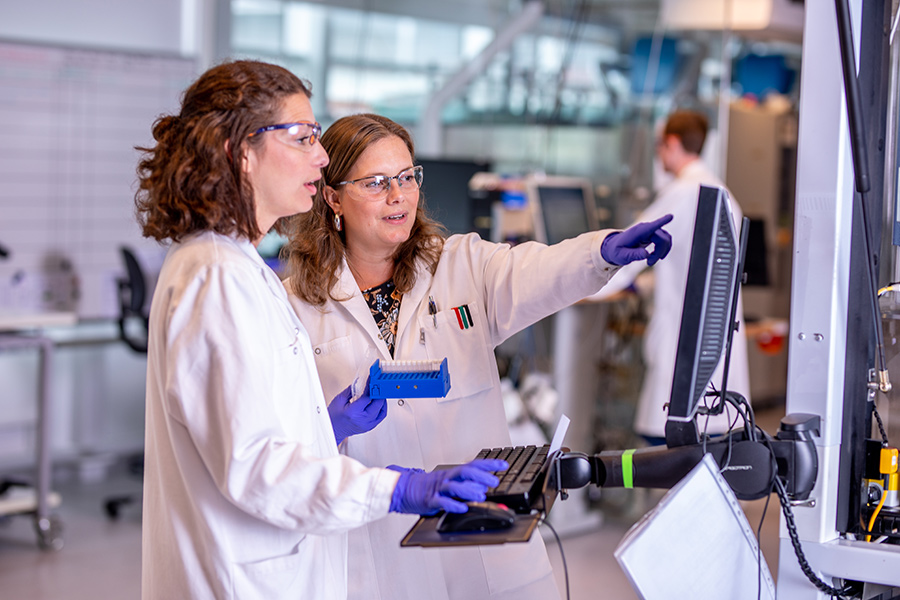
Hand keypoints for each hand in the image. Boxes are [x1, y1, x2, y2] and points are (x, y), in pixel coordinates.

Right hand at [327, 376, 387, 445]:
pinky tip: (378, 403)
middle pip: (378, 404)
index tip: (372, 381)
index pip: (367, 397)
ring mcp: (367, 425)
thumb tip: (361, 383)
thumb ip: (351, 390)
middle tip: (377, 386)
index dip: (371, 387)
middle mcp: (362, 420)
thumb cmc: (334, 416)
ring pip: (382, 410)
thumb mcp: (339, 400)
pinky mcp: (370, 427)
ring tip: (378, 394)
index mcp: (353, 412)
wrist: (333, 430)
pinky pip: (381, 416)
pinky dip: (382, 408)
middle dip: (379, 393)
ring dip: (382, 400)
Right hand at [387, 459, 507, 514]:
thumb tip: (484, 487)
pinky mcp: (429, 500)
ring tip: (481, 494)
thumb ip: (464, 484)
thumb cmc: (428, 487)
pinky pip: (442, 502)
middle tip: (494, 481)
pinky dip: (453, 505)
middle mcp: (447, 478)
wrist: (404, 489)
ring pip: (455, 487)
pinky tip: (462, 508)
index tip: (504, 465)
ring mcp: (438, 488)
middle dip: (481, 476)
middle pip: (465, 472)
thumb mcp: (448, 482)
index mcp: (453, 473)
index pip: (473, 465)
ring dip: (469, 490)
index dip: (489, 464)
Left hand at [601, 214, 673, 266]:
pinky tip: (655, 256)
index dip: (662, 221)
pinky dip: (664, 249)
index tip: (671, 216)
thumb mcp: (622, 256)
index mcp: (637, 232)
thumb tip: (646, 254)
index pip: (652, 226)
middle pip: (662, 238)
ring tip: (651, 261)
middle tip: (649, 263)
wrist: (614, 247)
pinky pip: (665, 239)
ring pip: (666, 239)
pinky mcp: (653, 234)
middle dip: (659, 252)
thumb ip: (633, 255)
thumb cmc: (617, 251)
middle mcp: (645, 228)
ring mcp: (650, 230)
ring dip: (662, 251)